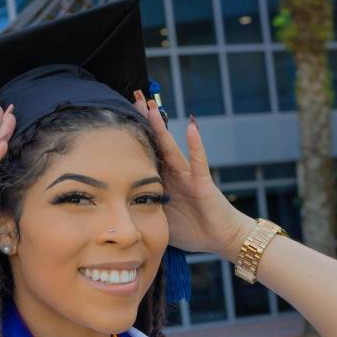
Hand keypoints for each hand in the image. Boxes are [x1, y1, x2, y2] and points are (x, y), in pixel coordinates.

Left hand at [131, 90, 248, 257]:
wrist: (221, 239)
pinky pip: (199, 161)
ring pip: (172, 147)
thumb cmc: (193, 231)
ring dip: (162, 127)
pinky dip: (195, 145)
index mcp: (162, 183)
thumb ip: (142, 213)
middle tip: (134, 97)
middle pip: (156, 144)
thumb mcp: (160, 222)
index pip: (144, 156)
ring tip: (152, 107)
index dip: (132, 138)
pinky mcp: (203, 182)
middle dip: (145, 121)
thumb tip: (115, 214)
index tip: (117, 118)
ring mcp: (188, 176)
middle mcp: (174, 174)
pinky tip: (191, 127)